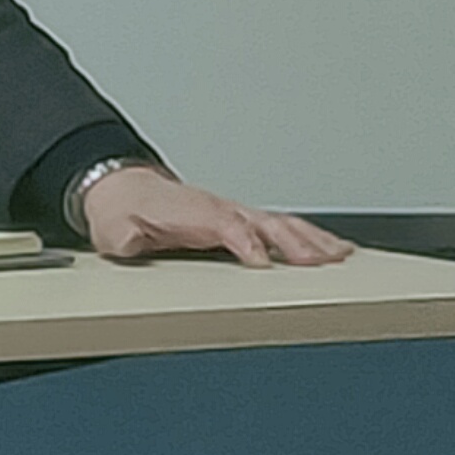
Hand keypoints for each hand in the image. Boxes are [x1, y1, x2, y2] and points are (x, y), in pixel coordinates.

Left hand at [74, 166, 349, 268]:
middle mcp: (220, 209)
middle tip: (323, 262)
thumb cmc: (124, 214)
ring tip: (340, 255)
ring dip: (311, 239)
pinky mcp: (240, 219)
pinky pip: (280, 225)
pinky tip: (324, 247)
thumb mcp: (114, 231)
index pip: (227, 226)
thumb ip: (126, 239)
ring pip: (280, 223)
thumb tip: (134, 242)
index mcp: (193, 213)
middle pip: (266, 223)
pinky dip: (307, 236)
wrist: (123, 190)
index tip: (264, 264)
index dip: (247, 243)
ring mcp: (233, 212)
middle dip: (295, 242)